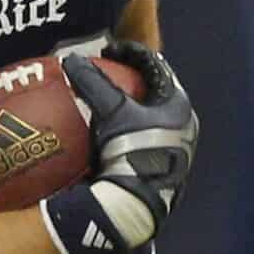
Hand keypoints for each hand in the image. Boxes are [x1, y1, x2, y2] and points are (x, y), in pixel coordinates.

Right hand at [63, 39, 199, 234]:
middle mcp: (183, 126)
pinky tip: (101, 134)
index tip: (106, 50)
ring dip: (126, 105)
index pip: (156, 66)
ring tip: (102, 101)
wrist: (136, 202)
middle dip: (129, 79)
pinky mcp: (159, 168)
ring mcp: (173, 148)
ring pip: (148, 116)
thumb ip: (94, 82)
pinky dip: (122, 128)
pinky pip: (139, 137)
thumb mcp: (112, 111)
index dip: (130, 53)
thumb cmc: (131, 151)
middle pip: (153, 90)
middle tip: (105, 72)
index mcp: (178, 106)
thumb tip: (71, 59)